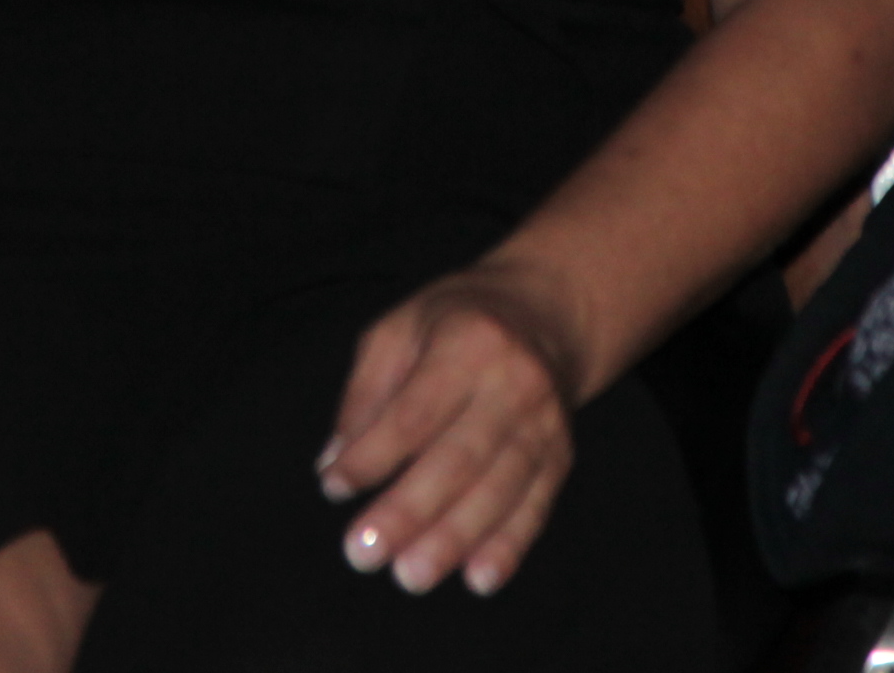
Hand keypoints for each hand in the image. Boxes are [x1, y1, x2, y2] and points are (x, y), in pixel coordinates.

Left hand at [319, 266, 589, 600]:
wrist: (546, 315)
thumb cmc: (456, 323)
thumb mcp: (398, 330)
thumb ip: (363, 395)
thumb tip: (333, 463)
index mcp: (467, 343)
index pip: (415, 411)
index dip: (374, 454)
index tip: (334, 486)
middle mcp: (514, 384)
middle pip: (459, 458)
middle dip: (409, 511)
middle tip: (364, 552)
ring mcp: (544, 424)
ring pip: (499, 490)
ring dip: (454, 539)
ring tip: (410, 575)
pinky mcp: (561, 457)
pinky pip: (535, 507)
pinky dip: (508, 546)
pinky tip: (477, 578)